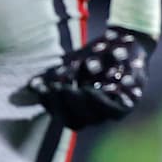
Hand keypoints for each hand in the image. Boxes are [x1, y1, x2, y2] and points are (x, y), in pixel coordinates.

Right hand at [21, 26, 154, 129]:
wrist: (124, 39)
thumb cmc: (95, 54)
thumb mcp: (73, 63)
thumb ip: (56, 75)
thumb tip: (32, 86)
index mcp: (79, 107)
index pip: (62, 116)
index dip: (52, 105)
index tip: (45, 88)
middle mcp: (94, 113)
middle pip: (75, 122)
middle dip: (65, 105)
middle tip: (60, 87)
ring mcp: (111, 109)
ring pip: (94, 119)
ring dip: (82, 105)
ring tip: (76, 88)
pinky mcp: (128, 103)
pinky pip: (114, 111)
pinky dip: (101, 103)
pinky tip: (91, 90)